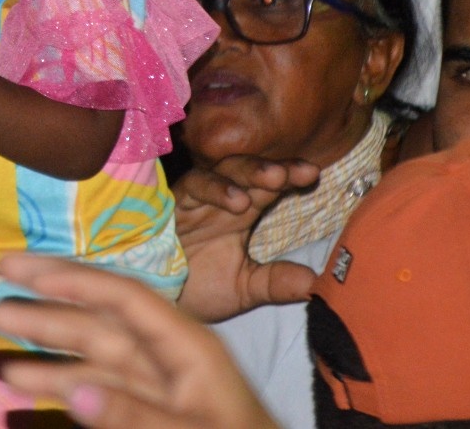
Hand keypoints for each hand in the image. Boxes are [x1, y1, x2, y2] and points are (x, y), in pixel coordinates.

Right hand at [0, 254, 278, 428]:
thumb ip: (139, 418)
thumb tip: (77, 392)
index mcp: (190, 347)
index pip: (124, 298)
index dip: (72, 279)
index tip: (23, 269)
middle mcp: (168, 357)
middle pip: (99, 323)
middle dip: (46, 310)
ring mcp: (156, 387)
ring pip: (90, 360)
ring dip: (45, 352)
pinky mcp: (147, 414)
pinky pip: (97, 393)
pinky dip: (61, 385)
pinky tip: (26, 381)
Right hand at [174, 156, 321, 321]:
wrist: (153, 299)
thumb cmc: (195, 288)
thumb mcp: (242, 289)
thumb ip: (276, 283)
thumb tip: (316, 283)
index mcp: (240, 213)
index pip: (270, 186)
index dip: (291, 176)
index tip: (313, 175)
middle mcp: (220, 199)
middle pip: (248, 171)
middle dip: (274, 169)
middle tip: (300, 172)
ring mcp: (195, 199)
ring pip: (222, 170)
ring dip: (249, 172)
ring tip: (274, 179)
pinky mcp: (172, 203)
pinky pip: (194, 185)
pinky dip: (215, 189)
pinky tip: (237, 201)